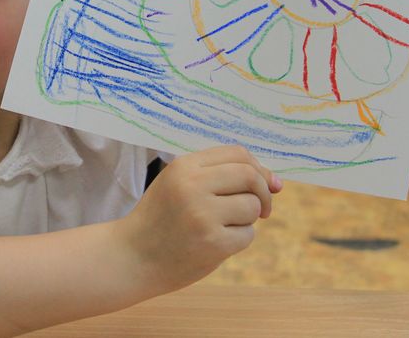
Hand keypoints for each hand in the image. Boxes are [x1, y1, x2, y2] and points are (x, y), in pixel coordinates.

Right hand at [117, 145, 281, 293]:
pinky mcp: (212, 243)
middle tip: (260, 209)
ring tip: (224, 227)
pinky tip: (217, 244)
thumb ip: (219, 176)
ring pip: (251, 206)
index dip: (258, 167)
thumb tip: (275, 182)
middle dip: (262, 192)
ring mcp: (203, 215)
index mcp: (183, 167)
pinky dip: (239, 239)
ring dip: (248, 219)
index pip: (237, 153)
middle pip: (250, 176)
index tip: (264, 184)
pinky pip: (247, 235)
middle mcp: (192, 185)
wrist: (132, 256)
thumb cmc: (161, 219)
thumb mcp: (178, 184)